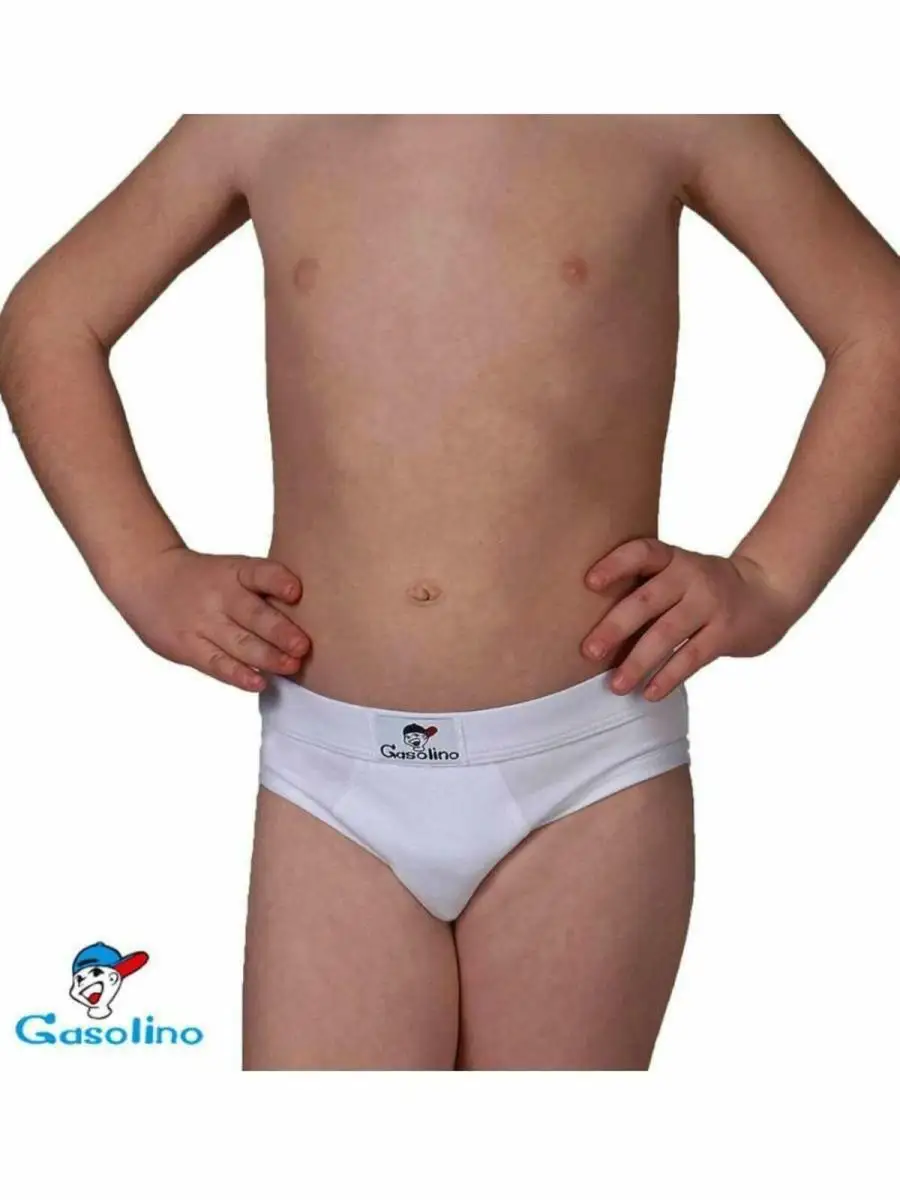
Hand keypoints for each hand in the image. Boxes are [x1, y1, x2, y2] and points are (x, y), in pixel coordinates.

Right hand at [116, 547, 310, 691]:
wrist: (147, 577)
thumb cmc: (206, 579)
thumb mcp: (232, 571)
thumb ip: (263, 590)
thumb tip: (310, 616)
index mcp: (235, 572)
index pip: (260, 573)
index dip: (278, 581)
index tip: (296, 592)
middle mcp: (219, 596)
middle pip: (253, 615)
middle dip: (280, 632)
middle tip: (303, 646)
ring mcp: (202, 622)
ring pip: (239, 643)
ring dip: (267, 657)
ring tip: (291, 666)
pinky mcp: (188, 646)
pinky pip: (217, 664)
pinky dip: (238, 675)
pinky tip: (258, 682)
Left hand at [581, 537, 797, 698]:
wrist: (768, 590)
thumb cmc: (703, 586)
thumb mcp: (678, 572)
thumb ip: (644, 586)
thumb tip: (587, 622)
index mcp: (672, 559)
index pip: (642, 553)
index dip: (616, 565)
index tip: (589, 583)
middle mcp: (691, 577)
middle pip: (647, 601)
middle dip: (615, 627)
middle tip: (589, 652)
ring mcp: (710, 604)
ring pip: (667, 634)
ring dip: (638, 662)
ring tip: (616, 686)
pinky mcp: (726, 632)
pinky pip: (692, 657)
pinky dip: (668, 677)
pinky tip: (649, 693)